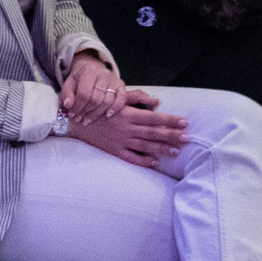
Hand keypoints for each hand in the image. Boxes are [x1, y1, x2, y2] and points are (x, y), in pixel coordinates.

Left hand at [56, 50, 122, 122]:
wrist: (92, 69)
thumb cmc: (80, 79)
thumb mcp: (69, 84)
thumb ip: (67, 94)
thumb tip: (68, 105)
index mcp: (88, 71)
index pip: (84, 93)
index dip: (77, 107)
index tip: (72, 115)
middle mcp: (103, 74)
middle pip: (96, 99)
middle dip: (86, 112)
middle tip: (78, 120)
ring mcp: (114, 79)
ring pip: (107, 101)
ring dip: (96, 114)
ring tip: (87, 120)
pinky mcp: (121, 85)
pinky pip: (121, 98)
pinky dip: (115, 108)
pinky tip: (107, 115)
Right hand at [68, 87, 189, 166]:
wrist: (74, 120)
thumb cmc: (97, 106)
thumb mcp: (116, 98)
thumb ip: (136, 97)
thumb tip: (156, 101)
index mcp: (127, 114)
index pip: (153, 118)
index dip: (170, 120)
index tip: (184, 122)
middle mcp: (125, 129)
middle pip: (153, 133)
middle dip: (171, 136)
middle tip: (187, 138)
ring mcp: (120, 141)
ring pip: (145, 147)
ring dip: (162, 149)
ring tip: (176, 151)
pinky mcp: (113, 151)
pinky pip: (131, 158)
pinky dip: (144, 161)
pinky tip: (156, 163)